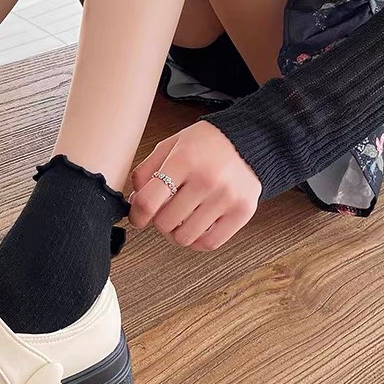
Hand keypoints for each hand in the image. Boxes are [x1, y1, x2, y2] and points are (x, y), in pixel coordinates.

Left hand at [129, 121, 260, 250]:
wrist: (248, 140)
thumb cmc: (205, 144)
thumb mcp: (170, 145)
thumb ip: (146, 171)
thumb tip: (134, 201)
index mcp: (184, 160)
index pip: (148, 202)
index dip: (136, 215)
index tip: (137, 217)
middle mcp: (207, 180)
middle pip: (165, 223)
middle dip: (158, 220)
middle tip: (164, 211)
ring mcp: (227, 198)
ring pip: (185, 237)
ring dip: (176, 232)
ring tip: (179, 218)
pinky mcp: (243, 211)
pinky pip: (210, 243)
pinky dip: (197, 241)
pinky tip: (195, 226)